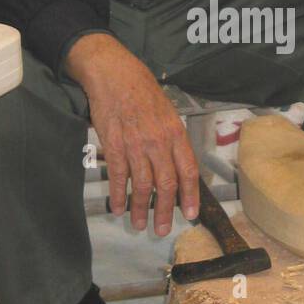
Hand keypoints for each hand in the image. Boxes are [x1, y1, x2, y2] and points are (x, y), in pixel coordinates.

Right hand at [65, 33, 199, 234]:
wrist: (113, 73)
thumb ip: (172, 139)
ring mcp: (135, 144)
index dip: (190, 196)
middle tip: (161, 230)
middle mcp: (158, 141)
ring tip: (140, 224)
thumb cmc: (142, 89)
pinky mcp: (113, 144)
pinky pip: (118, 175)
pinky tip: (118, 207)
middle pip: (166, 184)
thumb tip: (177, 165)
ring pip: (142, 185)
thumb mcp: (167, 111)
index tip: (190, 215)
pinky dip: (118, 194)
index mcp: (175, 133)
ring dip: (141, 208)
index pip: (188, 171)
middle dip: (164, 211)